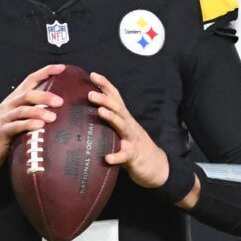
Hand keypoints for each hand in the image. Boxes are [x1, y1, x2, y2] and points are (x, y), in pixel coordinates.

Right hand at [0, 63, 62, 174]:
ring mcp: (3, 118)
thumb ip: (31, 113)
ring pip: (22, 110)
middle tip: (60, 102)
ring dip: (39, 111)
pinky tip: (39, 126)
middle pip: (28, 94)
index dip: (45, 72)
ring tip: (53, 117)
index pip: (30, 80)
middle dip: (45, 96)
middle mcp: (8, 106)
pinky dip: (28, 125)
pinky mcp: (1, 132)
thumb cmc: (2, 135)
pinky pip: (16, 126)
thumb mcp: (16, 120)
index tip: (61, 68)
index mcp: (14, 100)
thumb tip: (57, 112)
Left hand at [90, 71, 172, 189]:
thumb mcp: (120, 129)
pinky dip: (116, 156)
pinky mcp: (133, 156)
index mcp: (124, 117)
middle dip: (105, 99)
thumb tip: (85, 109)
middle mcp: (128, 125)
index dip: (105, 85)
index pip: (115, 97)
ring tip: (100, 112)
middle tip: (90, 94)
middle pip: (117, 108)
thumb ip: (109, 120)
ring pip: (122, 126)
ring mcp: (132, 139)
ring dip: (112, 118)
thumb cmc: (132, 145)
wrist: (155, 165)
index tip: (92, 75)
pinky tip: (107, 157)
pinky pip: (124, 156)